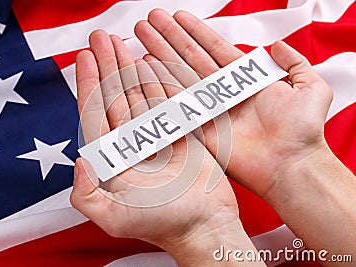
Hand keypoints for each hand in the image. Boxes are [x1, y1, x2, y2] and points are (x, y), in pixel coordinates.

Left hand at [70, 30, 259, 265]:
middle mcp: (131, 143)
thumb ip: (87, 196)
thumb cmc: (162, 223)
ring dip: (128, 67)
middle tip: (102, 37)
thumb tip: (78, 162)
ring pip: (137, 93)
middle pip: (114, 96)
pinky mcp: (178, 132)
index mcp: (113, 158)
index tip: (85, 56)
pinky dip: (156, 79)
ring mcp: (155, 135)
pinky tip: (149, 62)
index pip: (94, 113)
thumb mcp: (116, 218)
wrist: (204, 224)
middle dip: (107, 65)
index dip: (88, 83)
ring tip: (122, 41)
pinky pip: (165, 99)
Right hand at [134, 9, 332, 200]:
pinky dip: (161, 85)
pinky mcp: (200, 128)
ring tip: (143, 35)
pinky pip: (177, 102)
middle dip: (170, 37)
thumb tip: (276, 45)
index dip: (195, 31)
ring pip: (180, 75)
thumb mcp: (310, 86)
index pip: (213, 48)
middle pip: (190, 58)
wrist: (292, 164)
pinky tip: (146, 66)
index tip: (177, 16)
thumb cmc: (303, 130)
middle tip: (151, 19)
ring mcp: (209, 109)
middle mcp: (223, 92)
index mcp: (243, 80)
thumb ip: (294, 62)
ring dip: (160, 54)